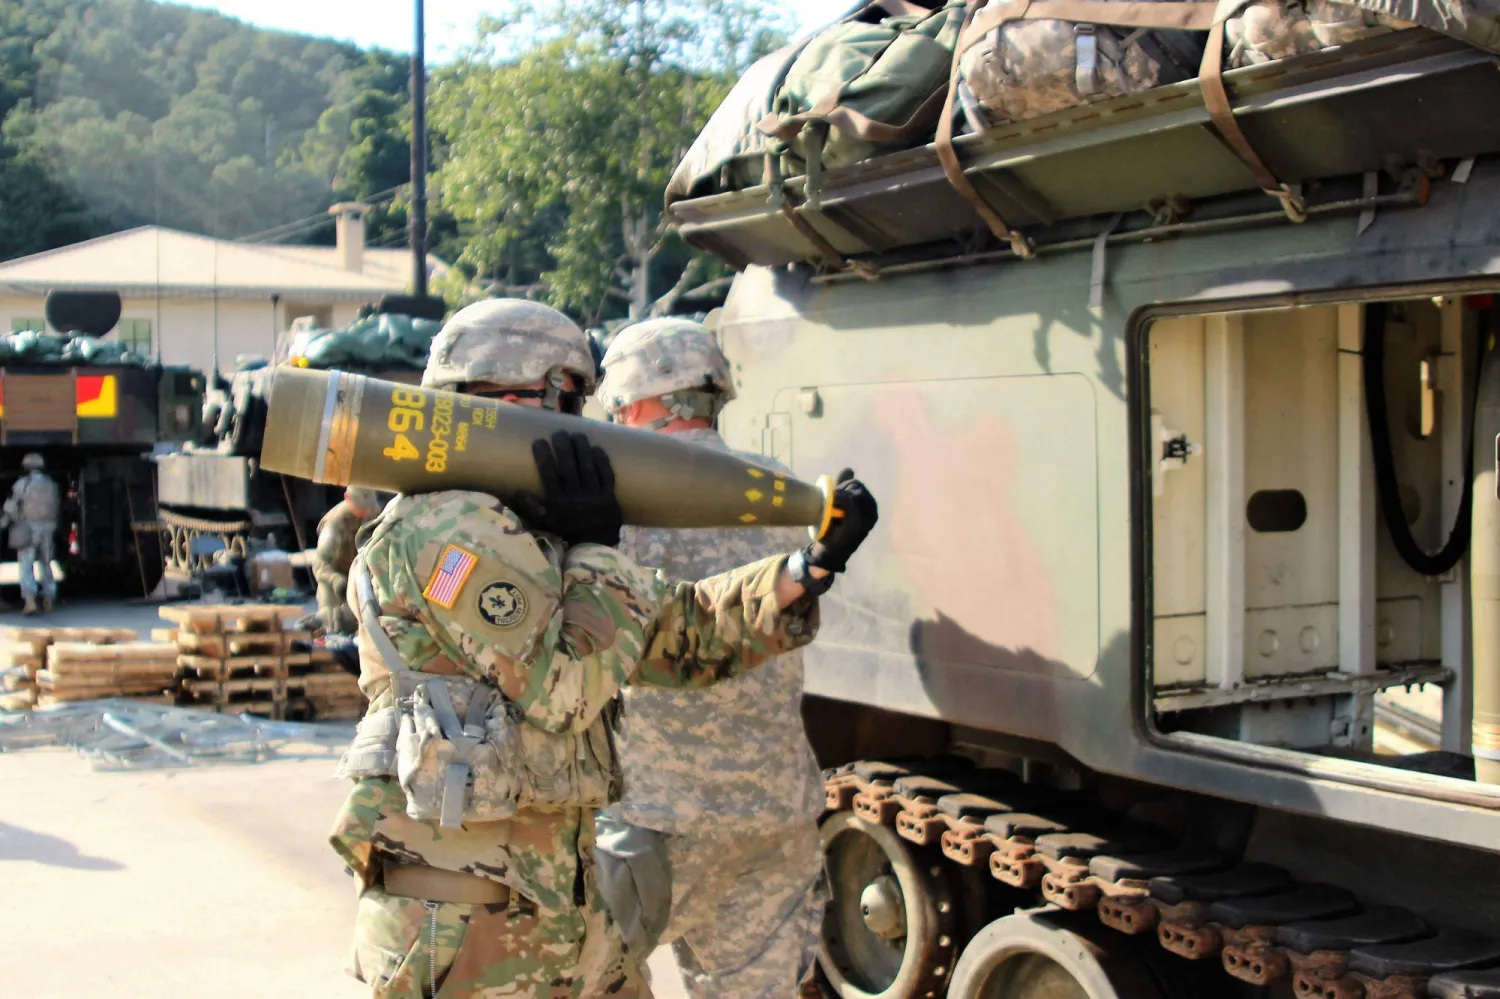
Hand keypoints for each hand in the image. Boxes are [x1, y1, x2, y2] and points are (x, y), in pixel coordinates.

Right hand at [513, 430, 622, 547]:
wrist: (594, 547)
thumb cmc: (568, 532)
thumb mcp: (546, 524)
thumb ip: (531, 508)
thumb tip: (517, 492)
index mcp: (558, 502)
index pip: (549, 474)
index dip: (544, 456)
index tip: (539, 441)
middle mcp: (576, 496)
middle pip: (569, 466)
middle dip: (563, 447)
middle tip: (559, 432)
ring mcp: (594, 496)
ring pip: (588, 467)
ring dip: (582, 448)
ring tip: (577, 434)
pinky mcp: (610, 497)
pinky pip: (607, 475)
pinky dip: (602, 461)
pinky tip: (597, 448)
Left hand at [805, 469, 877, 572]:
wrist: (829, 551)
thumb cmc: (834, 528)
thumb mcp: (840, 503)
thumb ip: (845, 486)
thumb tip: (849, 469)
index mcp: (870, 506)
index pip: (857, 485)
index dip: (844, 486)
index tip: (834, 495)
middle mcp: (873, 511)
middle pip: (856, 487)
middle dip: (842, 489)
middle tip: (832, 500)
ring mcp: (867, 518)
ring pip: (853, 494)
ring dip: (839, 496)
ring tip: (831, 506)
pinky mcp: (858, 524)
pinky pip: (849, 502)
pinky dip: (839, 501)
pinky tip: (832, 506)